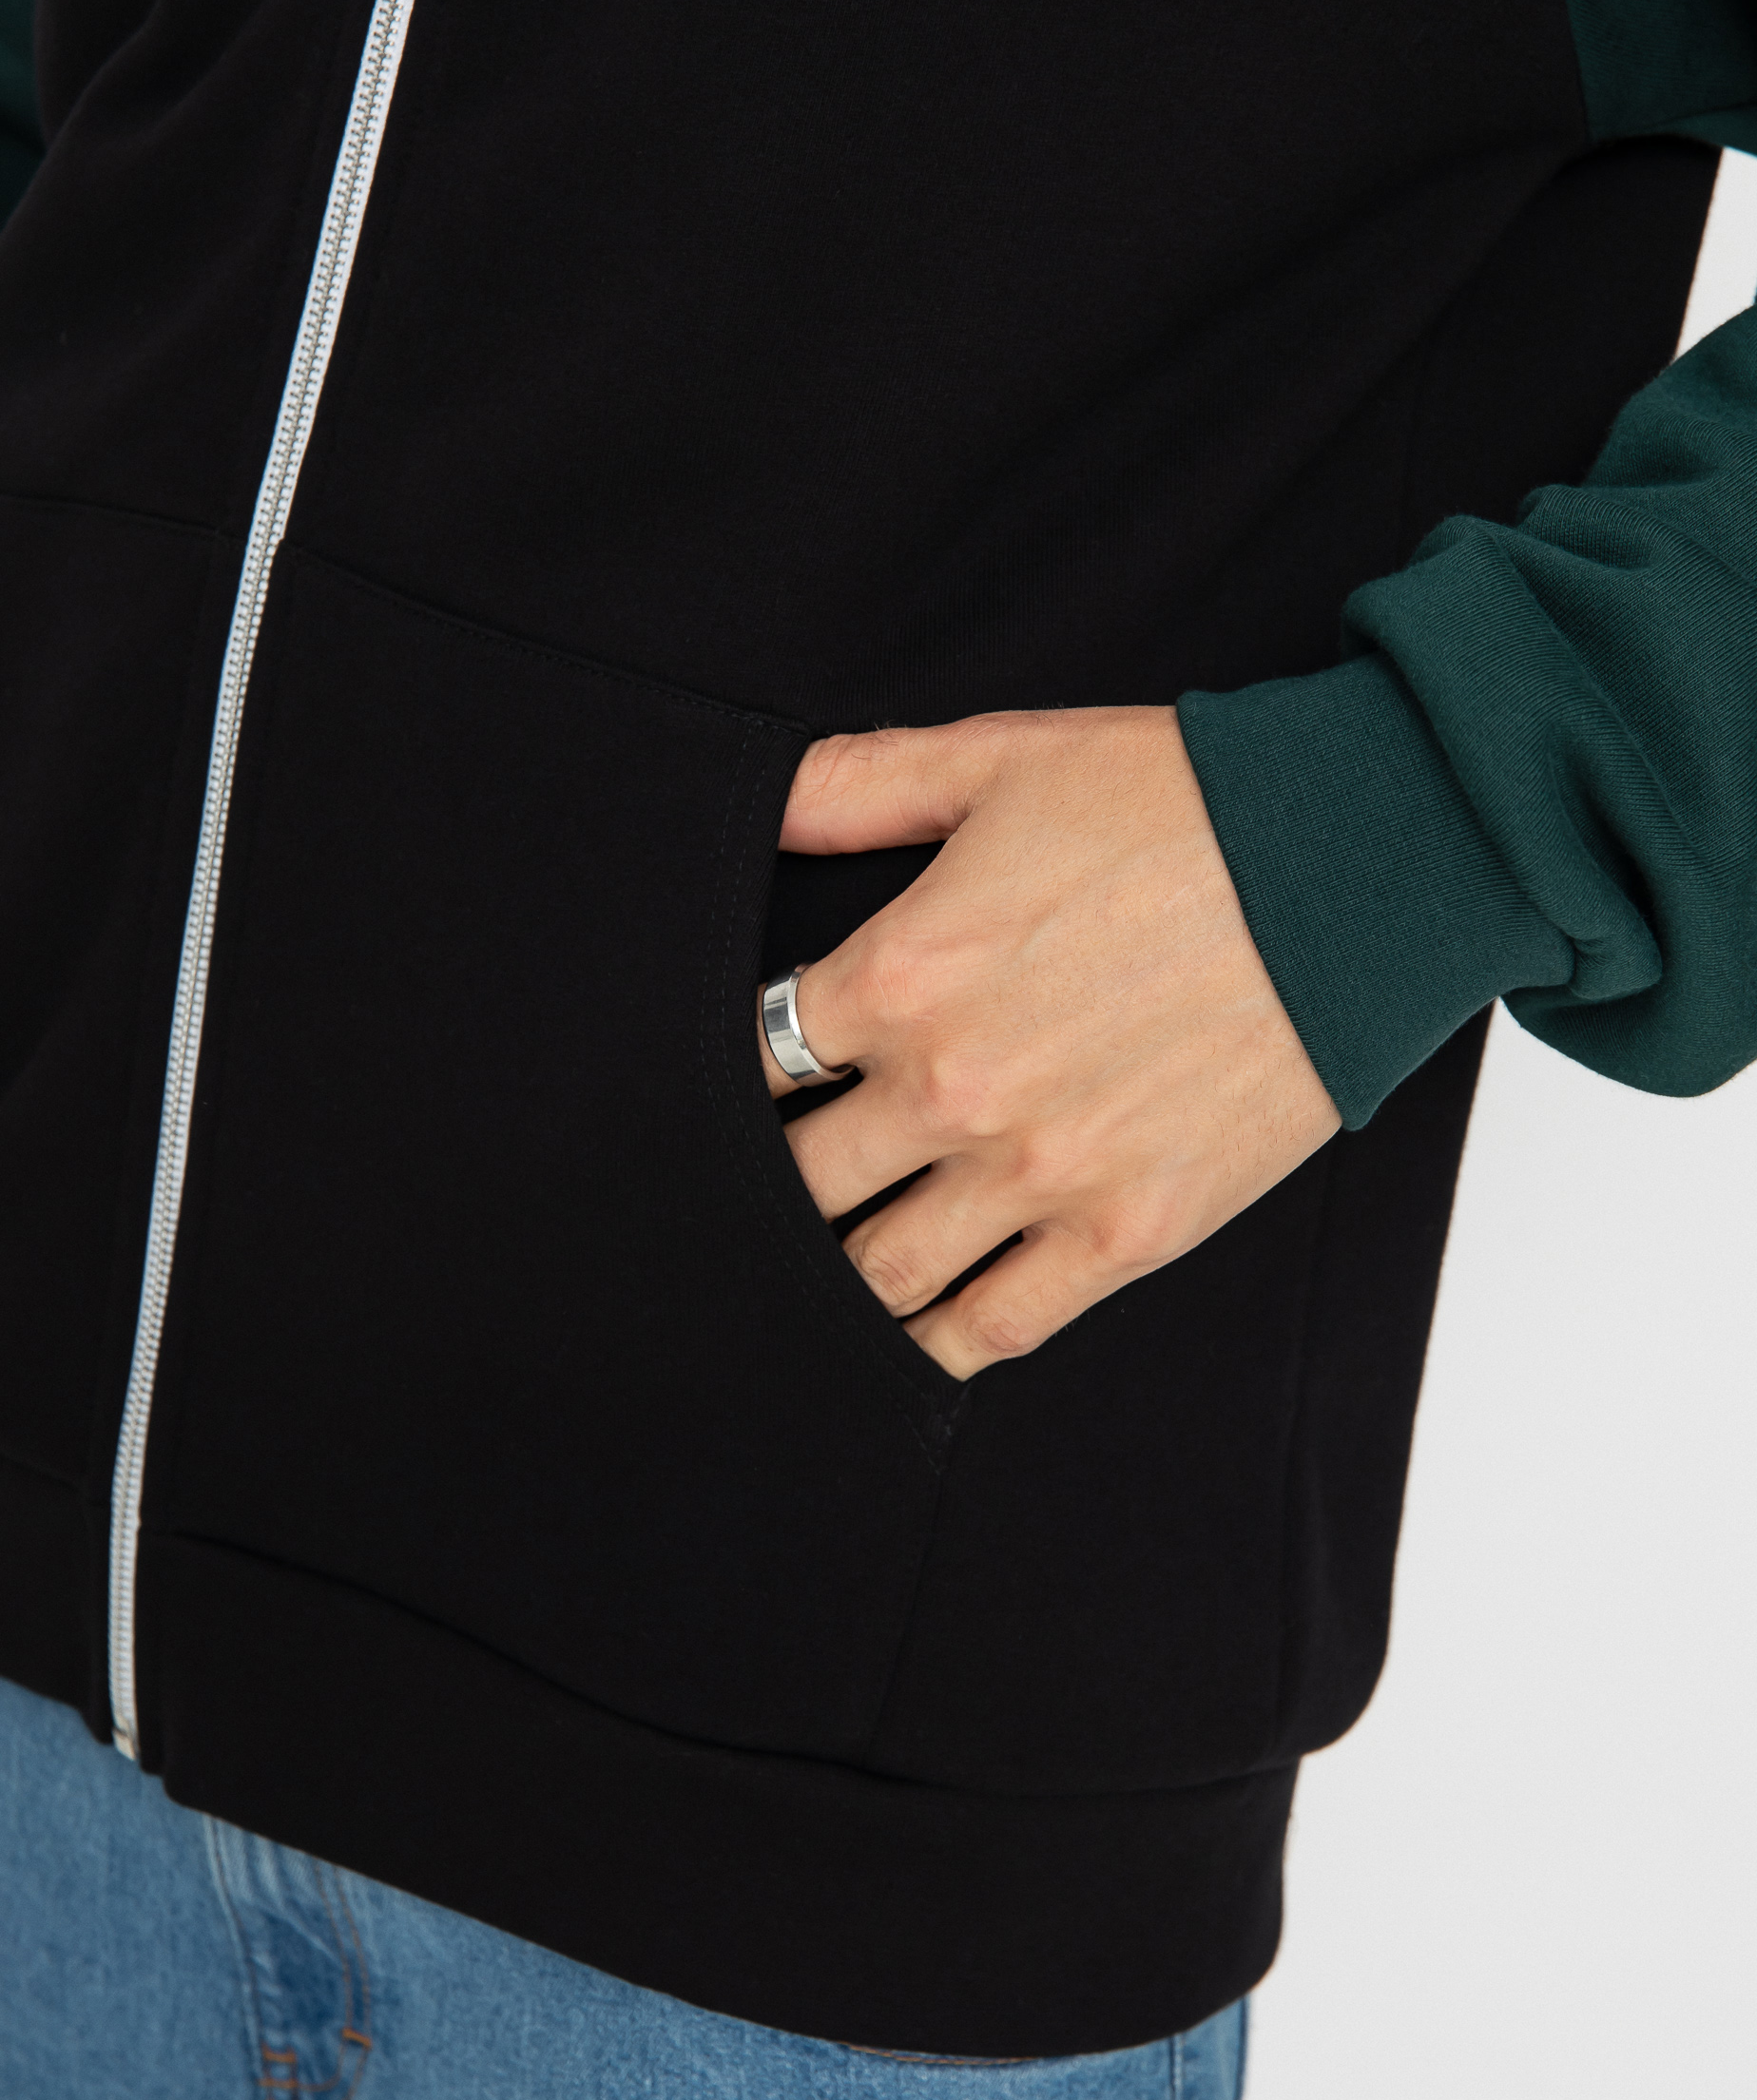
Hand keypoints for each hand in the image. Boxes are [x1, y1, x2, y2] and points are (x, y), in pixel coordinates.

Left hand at [755, 706, 1340, 1378]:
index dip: (743, 1077)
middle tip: (792, 1179)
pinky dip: (939, 1341)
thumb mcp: (999, 759)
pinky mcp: (1127, 1231)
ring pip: (878, 1273)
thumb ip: (857, 786)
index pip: (757, 1061)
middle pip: (800, 1183)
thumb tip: (759, 803)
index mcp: (901, 975)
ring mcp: (1038, 1174)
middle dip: (778, 1181)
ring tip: (835, 1258)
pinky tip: (918, 1330)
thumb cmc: (1182, 802)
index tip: (763, 1085)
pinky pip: (997, 1325)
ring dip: (840, 1270)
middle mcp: (951, 1091)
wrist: (1356, 867)